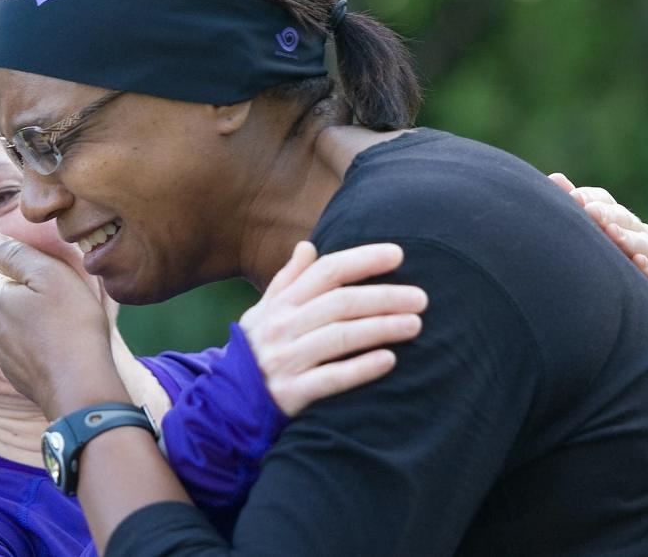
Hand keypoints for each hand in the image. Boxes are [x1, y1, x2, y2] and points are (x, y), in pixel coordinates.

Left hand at [0, 231, 125, 417]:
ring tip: (50, 315)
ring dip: (18, 319)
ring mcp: (4, 357)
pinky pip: (16, 351)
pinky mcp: (18, 377)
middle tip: (46, 290)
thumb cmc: (71, 324)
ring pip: (2, 328)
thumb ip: (17, 254)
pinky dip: (29, 342)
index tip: (36, 270)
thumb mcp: (51, 275)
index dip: (6, 268)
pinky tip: (54, 342)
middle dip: (10, 292)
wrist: (81, 385)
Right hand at [241, 241, 427, 415]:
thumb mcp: (263, 311)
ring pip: (340, 337)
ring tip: (415, 325)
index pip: (327, 271)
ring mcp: (286, 360)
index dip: (363, 260)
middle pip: (340, 302)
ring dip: (381, 328)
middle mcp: (283, 327)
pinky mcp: (291, 393)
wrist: (226, 402)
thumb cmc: (255, 350)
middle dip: (384, 297)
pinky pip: (331, 378)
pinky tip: (389, 360)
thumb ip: (288, 280)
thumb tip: (308, 245)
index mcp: (281, 303)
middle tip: (421, 298)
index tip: (398, 255)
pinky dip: (361, 368)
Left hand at [548, 173, 647, 328]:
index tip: (574, 197)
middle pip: (624, 219)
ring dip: (628, 238)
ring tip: (612, 234)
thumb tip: (554, 178)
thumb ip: (577, 209)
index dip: (591, 198)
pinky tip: (639, 262)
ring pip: (644, 243)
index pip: (606, 202)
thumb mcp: (598, 237)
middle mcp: (639, 234)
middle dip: (607, 214)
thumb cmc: (617, 263)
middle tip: (590, 212)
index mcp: (618, 221)